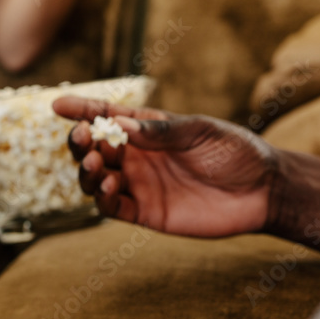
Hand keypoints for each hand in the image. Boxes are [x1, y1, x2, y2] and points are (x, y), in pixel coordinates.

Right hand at [53, 97, 277, 237]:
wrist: (262, 190)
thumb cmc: (234, 151)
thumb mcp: (200, 131)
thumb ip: (161, 131)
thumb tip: (121, 125)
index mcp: (146, 130)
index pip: (106, 117)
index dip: (81, 110)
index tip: (57, 105)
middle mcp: (137, 157)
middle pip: (93, 149)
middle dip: (80, 142)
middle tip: (81, 137)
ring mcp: (139, 185)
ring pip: (96, 180)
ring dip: (87, 172)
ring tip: (95, 164)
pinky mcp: (146, 213)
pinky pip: (113, 208)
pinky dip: (104, 199)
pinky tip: (111, 187)